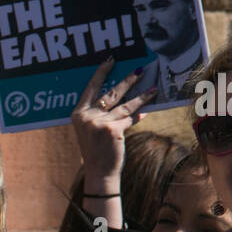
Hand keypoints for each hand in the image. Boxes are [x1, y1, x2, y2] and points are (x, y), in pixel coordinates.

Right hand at [71, 56, 157, 192]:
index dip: (101, 72)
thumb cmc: (96, 149)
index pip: (90, 88)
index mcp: (78, 113)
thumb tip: (119, 95)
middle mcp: (87, 116)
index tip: (110, 60)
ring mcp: (99, 123)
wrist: (99, 171)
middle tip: (140, 70)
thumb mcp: (91, 129)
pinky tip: (146, 111)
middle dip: (127, 80)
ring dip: (141, 96)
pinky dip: (139, 115)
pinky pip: (130, 119)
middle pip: (111, 93)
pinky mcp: (113, 130)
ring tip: (153, 88)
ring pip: (125, 105)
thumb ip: (99, 113)